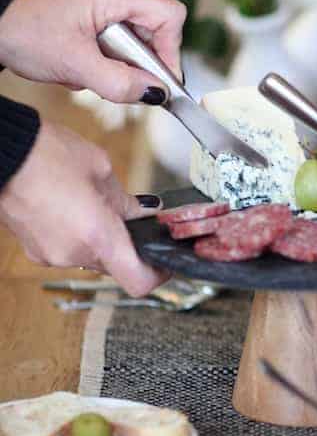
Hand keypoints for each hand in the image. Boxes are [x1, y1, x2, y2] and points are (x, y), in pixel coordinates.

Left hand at [0, 0, 185, 103]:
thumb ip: (120, 82)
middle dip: (139, 62)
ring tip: (90, 72)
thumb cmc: (24, 32)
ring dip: (120, 63)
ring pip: (136, 38)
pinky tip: (84, 65)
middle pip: (155, 30)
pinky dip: (107, 59)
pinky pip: (118, 39)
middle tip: (117, 81)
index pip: (169, 17)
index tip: (159, 81)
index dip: (171, 51)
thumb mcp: (76, 66)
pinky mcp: (95, 11)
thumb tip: (156, 93)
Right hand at [0, 121, 165, 296]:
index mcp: (97, 236)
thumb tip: (142, 212)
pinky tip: (72, 205)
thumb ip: (125, 200)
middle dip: (127, 245)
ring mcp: (50, 255)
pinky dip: (78, 234)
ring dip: (100, 237)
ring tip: (94, 203)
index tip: (164, 260)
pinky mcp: (34, 250)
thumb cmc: (45, 153)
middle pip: (115, 266)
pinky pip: (68, 249)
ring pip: (90, 257)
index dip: (157, 274)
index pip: (139, 282)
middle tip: (131, 218)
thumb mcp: (100, 169)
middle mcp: (73, 254)